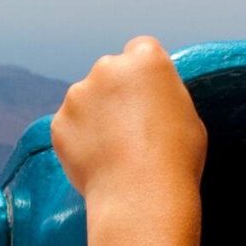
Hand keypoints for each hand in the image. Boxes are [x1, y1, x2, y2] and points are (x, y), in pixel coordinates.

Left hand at [51, 37, 205, 222]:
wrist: (141, 196)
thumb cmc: (176, 159)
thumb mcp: (187, 114)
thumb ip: (163, 94)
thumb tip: (151, 95)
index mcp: (146, 59)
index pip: (140, 50)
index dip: (144, 73)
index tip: (147, 93)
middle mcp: (107, 67)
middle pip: (110, 72)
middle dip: (116, 91)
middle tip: (131, 126)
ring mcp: (78, 94)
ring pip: (86, 98)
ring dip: (95, 115)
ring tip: (115, 149)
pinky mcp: (59, 122)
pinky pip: (70, 125)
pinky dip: (79, 138)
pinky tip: (99, 159)